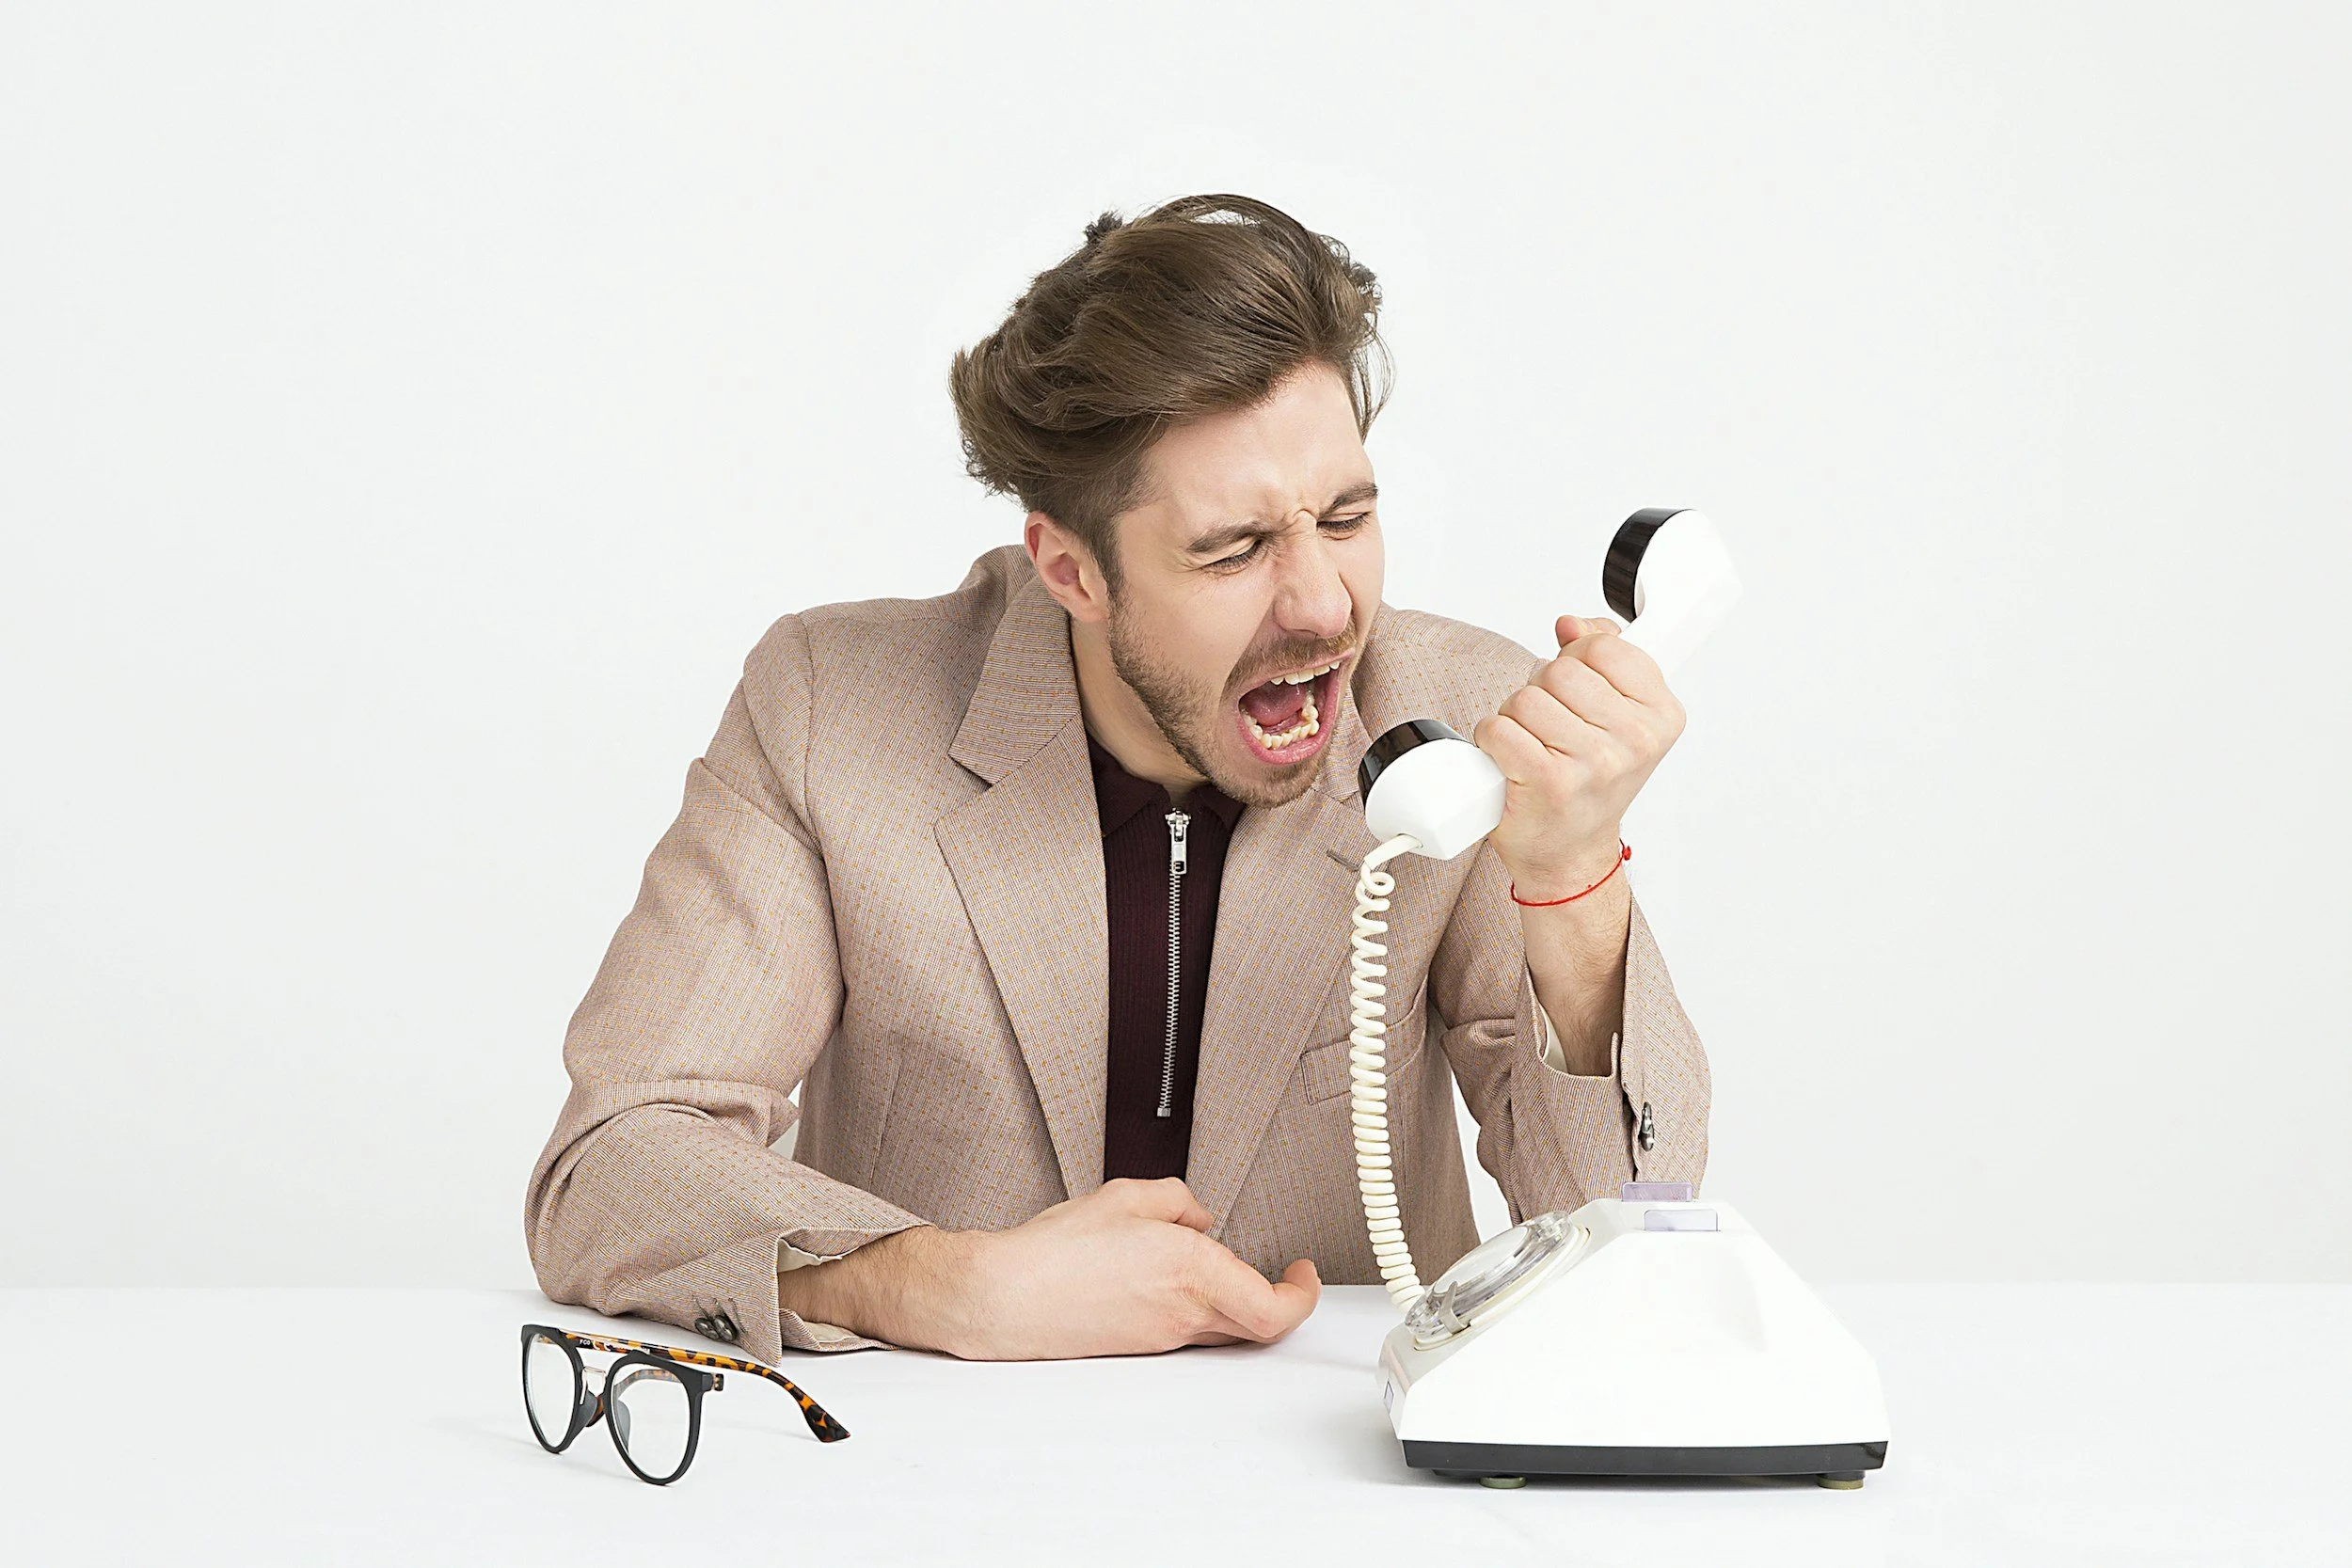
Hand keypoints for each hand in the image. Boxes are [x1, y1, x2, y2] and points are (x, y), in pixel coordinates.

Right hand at [948, 1177, 1320, 1358]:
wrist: (1005, 1298)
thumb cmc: (1054, 1253)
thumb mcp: (1125, 1196)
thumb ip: (1177, 1200)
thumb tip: (1198, 1217)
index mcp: (1192, 1272)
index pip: (1276, 1308)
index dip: (1303, 1295)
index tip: (1303, 1272)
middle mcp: (1184, 1314)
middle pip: (1260, 1326)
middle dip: (1279, 1298)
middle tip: (1284, 1275)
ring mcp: (1163, 1337)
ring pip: (1225, 1328)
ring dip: (1236, 1300)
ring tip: (1217, 1264)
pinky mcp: (1140, 1347)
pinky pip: (1189, 1329)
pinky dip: (1198, 1306)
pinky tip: (1170, 1278)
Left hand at [1472, 614, 1685, 899]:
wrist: (1570, 852)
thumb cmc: (1590, 782)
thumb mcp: (1616, 715)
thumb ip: (1602, 656)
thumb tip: (1571, 624)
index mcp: (1661, 715)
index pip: (1604, 646)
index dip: (1577, 660)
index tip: (1581, 689)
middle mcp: (1635, 740)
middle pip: (1559, 671)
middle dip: (1542, 691)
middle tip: (1551, 727)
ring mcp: (1594, 762)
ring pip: (1525, 698)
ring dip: (1515, 718)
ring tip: (1533, 746)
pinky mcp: (1549, 782)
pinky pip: (1498, 728)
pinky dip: (1492, 740)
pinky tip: (1511, 761)